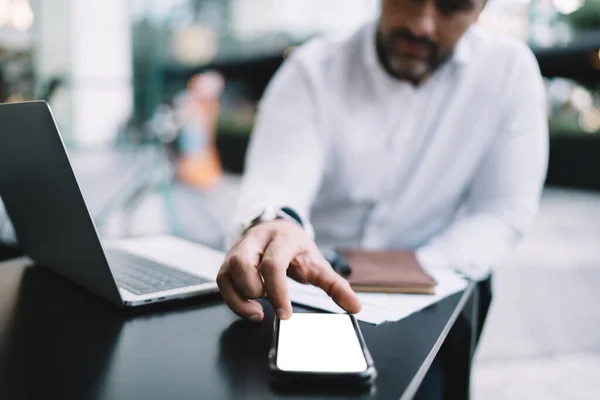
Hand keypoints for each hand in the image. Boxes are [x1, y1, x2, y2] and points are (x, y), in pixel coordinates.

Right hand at [217, 220, 361, 321]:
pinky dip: (232, 299)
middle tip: (271, 303)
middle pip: (242, 263)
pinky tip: (248, 309)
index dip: (277, 291)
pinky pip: (221, 280)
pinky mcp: (227, 260)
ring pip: (227, 271)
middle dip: (256, 290)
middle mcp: (255, 239)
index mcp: (281, 237)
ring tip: (258, 311)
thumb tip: (355, 307)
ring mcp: (238, 248)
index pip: (272, 264)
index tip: (285, 315)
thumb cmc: (298, 249)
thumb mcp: (318, 263)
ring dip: (241, 297)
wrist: (278, 229)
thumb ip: (336, 285)